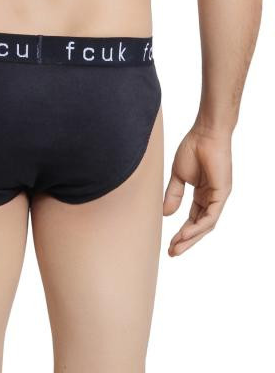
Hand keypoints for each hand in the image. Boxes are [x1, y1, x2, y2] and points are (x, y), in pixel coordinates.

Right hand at [163, 126, 231, 256]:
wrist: (204, 134)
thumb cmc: (192, 148)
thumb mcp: (178, 176)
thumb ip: (173, 195)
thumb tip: (165, 214)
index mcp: (202, 194)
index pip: (193, 218)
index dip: (181, 232)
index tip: (169, 243)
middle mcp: (211, 198)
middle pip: (200, 226)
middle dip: (186, 240)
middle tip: (172, 252)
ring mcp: (218, 197)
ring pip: (206, 225)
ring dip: (191, 237)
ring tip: (176, 247)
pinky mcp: (222, 194)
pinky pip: (210, 216)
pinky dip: (198, 226)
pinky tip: (185, 233)